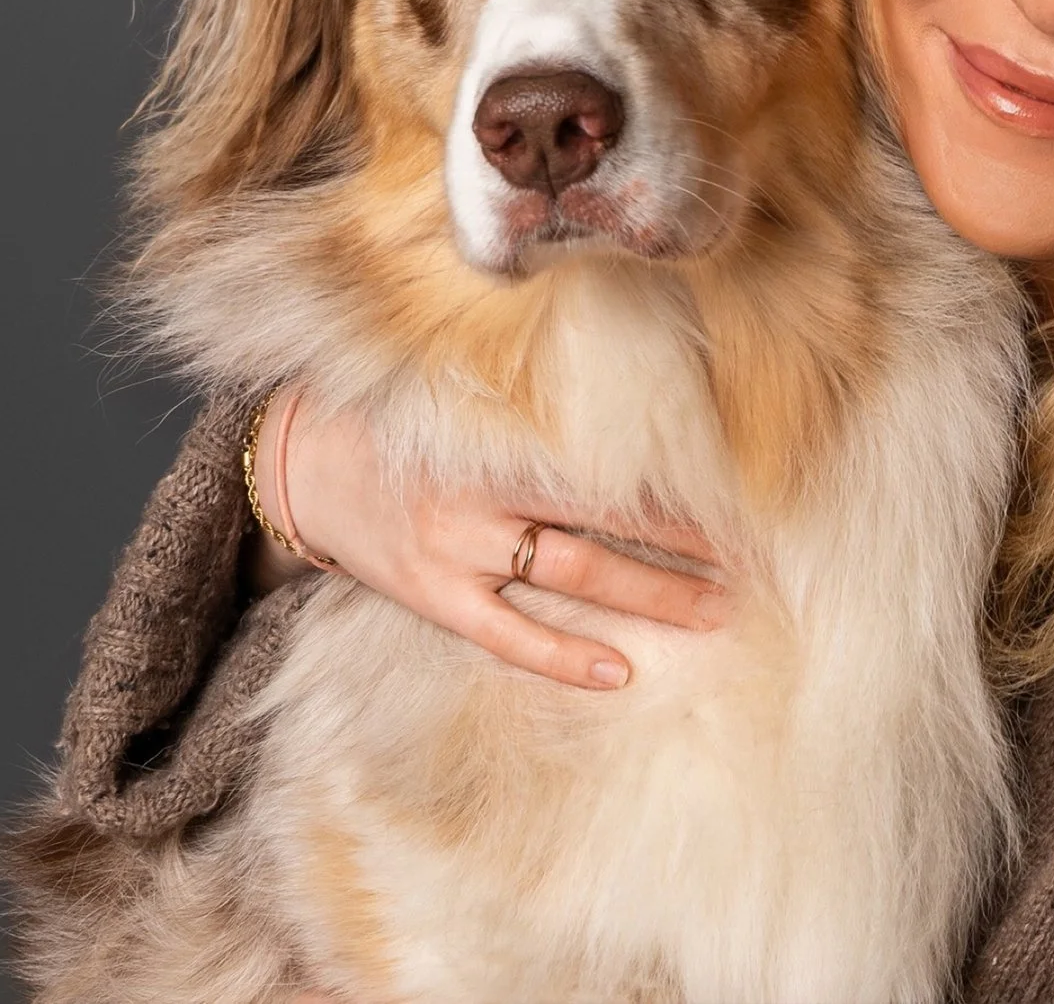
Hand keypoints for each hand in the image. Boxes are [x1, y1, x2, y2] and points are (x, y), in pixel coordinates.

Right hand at [249, 386, 726, 689]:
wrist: (301, 465)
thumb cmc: (393, 420)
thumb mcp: (455, 392)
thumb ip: (527, 400)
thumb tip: (624, 381)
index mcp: (498, 440)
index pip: (605, 463)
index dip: (673, 482)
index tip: (738, 490)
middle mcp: (486, 495)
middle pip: (606, 523)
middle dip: (683, 543)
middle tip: (752, 560)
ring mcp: (459, 551)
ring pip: (573, 576)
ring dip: (649, 595)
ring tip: (714, 609)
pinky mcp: (436, 597)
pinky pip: (508, 636)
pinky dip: (564, 658)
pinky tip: (621, 673)